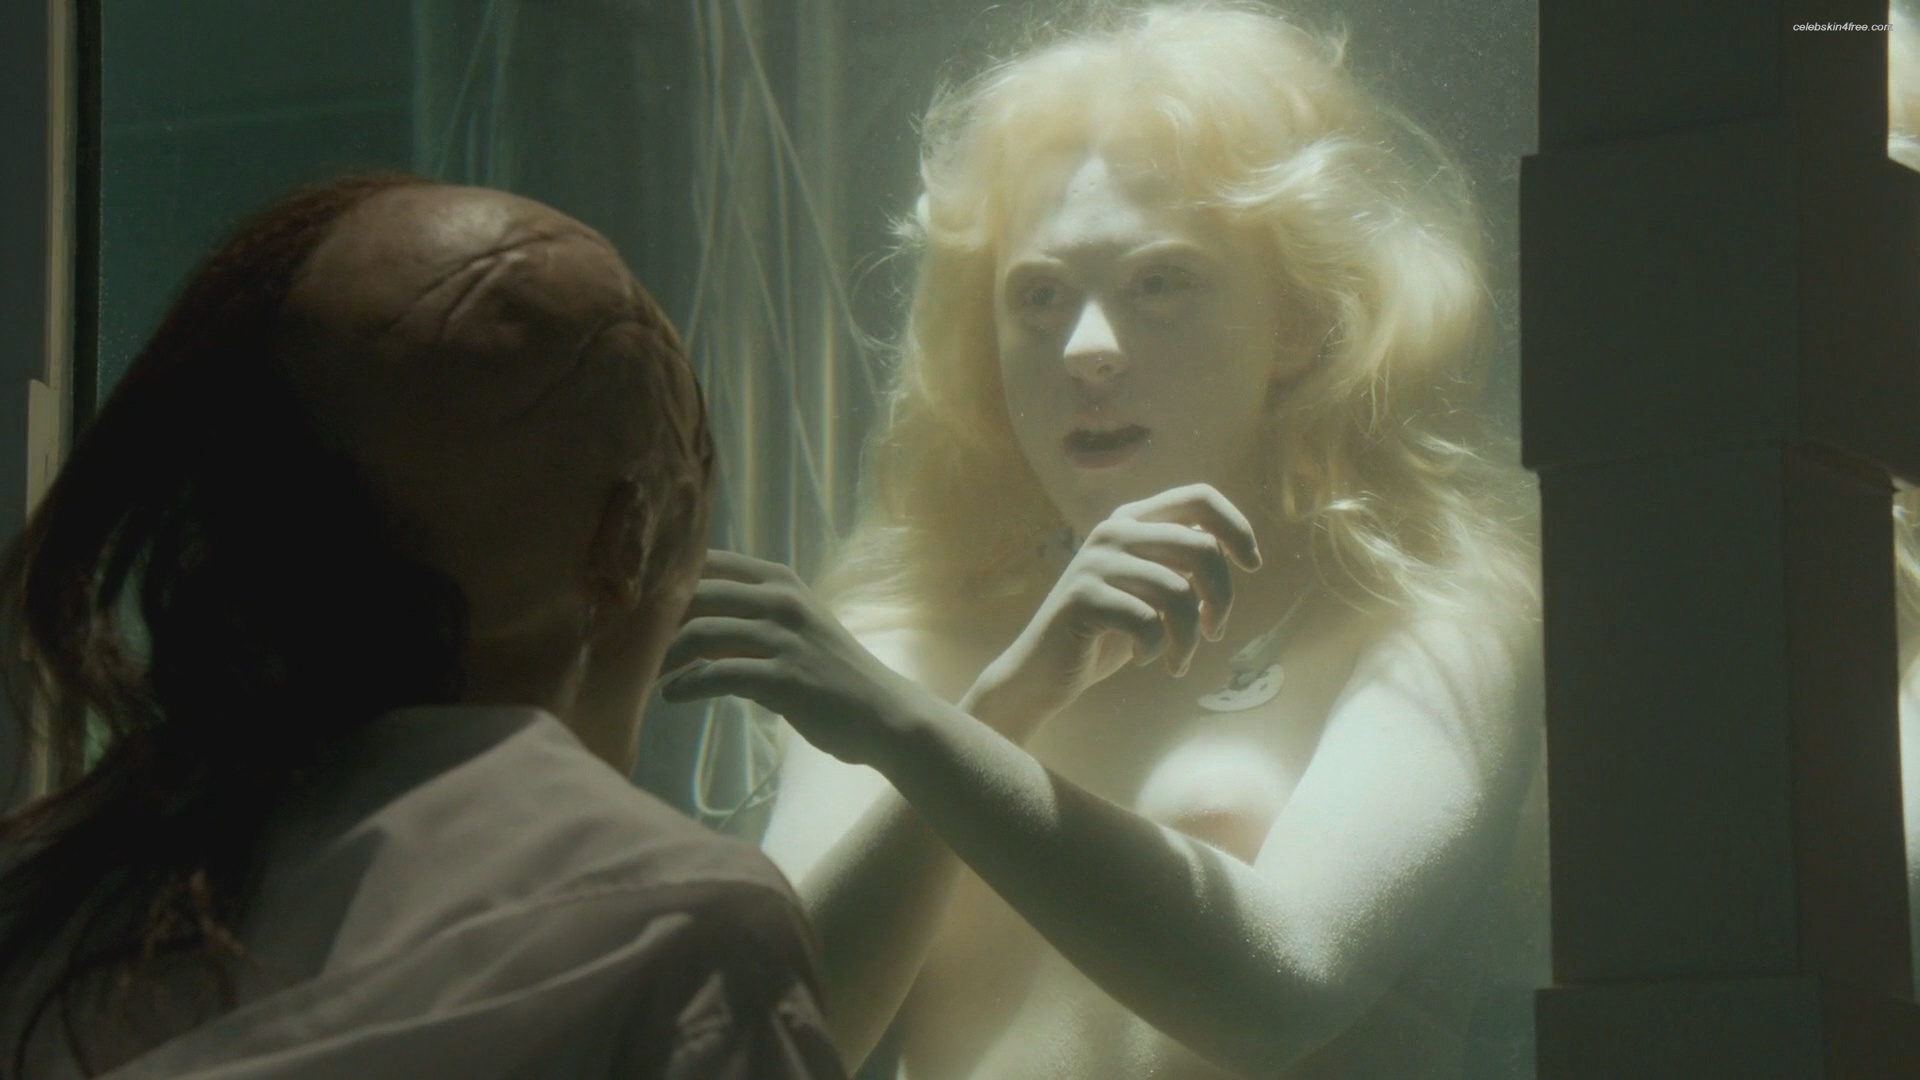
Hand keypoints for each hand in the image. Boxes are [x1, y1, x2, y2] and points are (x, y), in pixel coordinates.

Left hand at [658, 550, 931, 768]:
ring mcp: (783, 637)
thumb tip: (687, 618)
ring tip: (647, 676)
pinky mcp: (783, 678)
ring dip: (665, 657)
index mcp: (780, 580)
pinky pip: (717, 675)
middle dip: (657, 618)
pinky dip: (687, 686)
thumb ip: (748, 616)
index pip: (709, 561)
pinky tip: (673, 696)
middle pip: (696, 593)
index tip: (638, 601)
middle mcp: (781, 599)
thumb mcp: (795, 627)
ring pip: (701, 633)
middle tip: (631, 643)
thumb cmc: (834, 672)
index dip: (668, 577)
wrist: (883, 713)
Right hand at [969, 484, 1261, 729]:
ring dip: (1190, 637)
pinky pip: (1149, 623)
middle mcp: (1114, 531)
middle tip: (1215, 631)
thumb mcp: (1150, 589)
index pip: (1199, 497)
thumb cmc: (1108, 632)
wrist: (1045, 670)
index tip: (1253, 565)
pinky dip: (1157, 649)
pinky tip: (1143, 658)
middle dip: (1223, 598)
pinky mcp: (1084, 597)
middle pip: (1202, 548)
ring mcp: (1096, 562)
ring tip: (1179, 659)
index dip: (1237, 527)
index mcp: (1132, 520)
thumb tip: (1232, 549)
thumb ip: (1181, 563)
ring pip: (1180, 593)